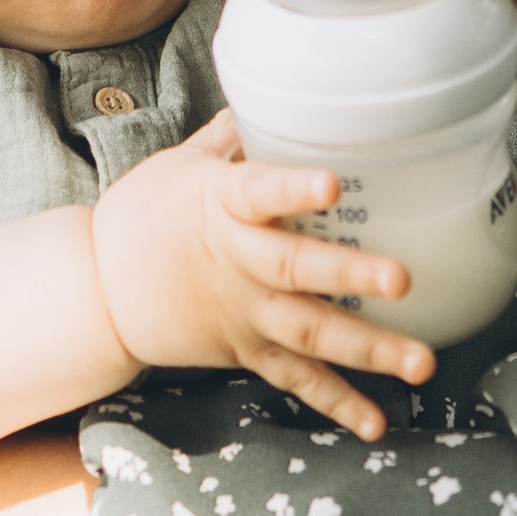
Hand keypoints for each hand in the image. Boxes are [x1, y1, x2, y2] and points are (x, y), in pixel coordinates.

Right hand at [90, 105, 434, 437]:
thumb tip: (280, 94)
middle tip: (401, 280)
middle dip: (350, 275)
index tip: (332, 184)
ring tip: (420, 362)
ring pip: (309, 333)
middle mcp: (237, 262)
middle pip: (296, 269)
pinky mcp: (245, 348)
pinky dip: (335, 403)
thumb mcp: (183, 162)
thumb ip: (236, 133)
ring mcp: (244, 311)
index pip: (259, 191)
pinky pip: (294, 379)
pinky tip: (376, 421)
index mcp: (220, 204)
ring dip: (367, 350)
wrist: (97, 287)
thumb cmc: (145, 212)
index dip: (294, 188)